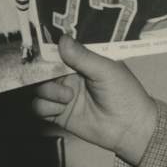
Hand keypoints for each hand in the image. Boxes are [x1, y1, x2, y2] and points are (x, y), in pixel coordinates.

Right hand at [31, 36, 156, 165]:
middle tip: (50, 76)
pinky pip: (38, 106)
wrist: (128, 127)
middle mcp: (70, 76)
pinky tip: (62, 108)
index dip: (48, 51)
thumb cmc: (124, 94)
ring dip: (48, 91)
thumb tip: (62, 39)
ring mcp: (62, 94)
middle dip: (42, 72)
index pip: (59, 51)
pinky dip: (46, 106)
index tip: (38, 50)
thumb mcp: (106, 70)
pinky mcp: (57, 113)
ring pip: (39, 87)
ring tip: (68, 97)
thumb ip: (83, 56)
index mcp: (83, 61)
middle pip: (43, 69)